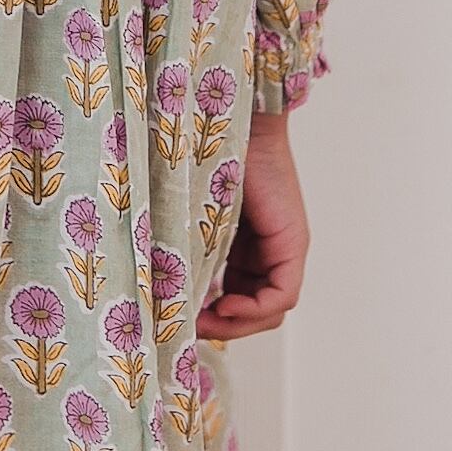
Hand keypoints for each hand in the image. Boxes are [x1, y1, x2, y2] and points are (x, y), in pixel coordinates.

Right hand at [196, 118, 309, 340]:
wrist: (229, 121)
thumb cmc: (202, 159)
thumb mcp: (190, 219)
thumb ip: (186, 251)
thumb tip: (158, 292)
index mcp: (248, 248)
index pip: (241, 301)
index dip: (216, 320)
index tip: (183, 320)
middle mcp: (271, 251)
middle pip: (257, 312)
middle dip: (225, 327)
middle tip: (190, 329)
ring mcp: (285, 248)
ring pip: (270, 309)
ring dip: (238, 323)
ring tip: (205, 320)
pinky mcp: (292, 242)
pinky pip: (282, 295)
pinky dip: (254, 308)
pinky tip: (226, 303)